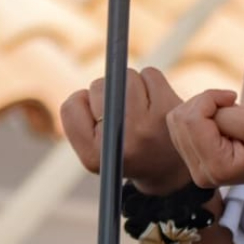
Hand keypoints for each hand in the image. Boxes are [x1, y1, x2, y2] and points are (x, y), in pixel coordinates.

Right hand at [58, 67, 192, 192]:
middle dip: (106, 93)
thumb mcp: (93, 149)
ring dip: (130, 85)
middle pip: (97, 87)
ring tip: (140, 109)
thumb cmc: (125, 152)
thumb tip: (93, 81)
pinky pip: (149, 74)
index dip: (83, 105)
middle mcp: (120, 143)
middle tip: (122, 115)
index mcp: (93, 157)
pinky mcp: (169, 109)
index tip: (97, 119)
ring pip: (124, 77)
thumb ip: (79, 117)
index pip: (71, 106)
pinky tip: (156, 103)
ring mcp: (146, 125)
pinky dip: (150, 82)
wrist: (172, 170)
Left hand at [165, 90, 243, 188]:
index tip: (234, 98)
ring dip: (201, 109)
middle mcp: (200, 174)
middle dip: (203, 103)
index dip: (210, 99)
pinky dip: (199, 116)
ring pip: (176, 121)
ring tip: (229, 115)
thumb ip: (220, 114)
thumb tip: (195, 110)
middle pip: (178, 120)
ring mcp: (195, 169)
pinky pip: (181, 127)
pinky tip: (221, 122)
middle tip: (231, 105)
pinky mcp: (194, 161)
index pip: (191, 120)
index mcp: (215, 167)